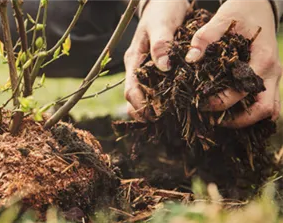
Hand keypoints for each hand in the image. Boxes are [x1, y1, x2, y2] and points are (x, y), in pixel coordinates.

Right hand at [124, 0, 190, 120]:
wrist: (167, 1)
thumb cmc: (163, 10)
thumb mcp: (161, 24)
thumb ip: (161, 44)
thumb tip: (163, 66)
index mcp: (134, 60)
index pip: (131, 90)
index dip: (140, 105)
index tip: (155, 116)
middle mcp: (138, 68)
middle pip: (135, 98)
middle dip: (146, 113)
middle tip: (165, 123)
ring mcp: (148, 69)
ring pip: (146, 96)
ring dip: (155, 109)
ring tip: (172, 120)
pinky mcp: (160, 68)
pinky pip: (159, 88)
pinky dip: (166, 99)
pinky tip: (180, 106)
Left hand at [185, 0, 280, 127]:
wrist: (258, 6)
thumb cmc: (240, 12)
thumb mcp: (222, 19)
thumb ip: (205, 37)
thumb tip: (191, 59)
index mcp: (263, 59)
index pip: (244, 91)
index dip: (221, 102)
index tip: (200, 104)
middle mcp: (272, 72)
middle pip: (264, 110)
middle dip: (238, 120)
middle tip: (212, 120)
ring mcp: (273, 77)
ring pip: (268, 110)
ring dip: (246, 119)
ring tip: (219, 120)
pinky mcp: (268, 79)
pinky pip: (265, 103)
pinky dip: (249, 112)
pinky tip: (227, 112)